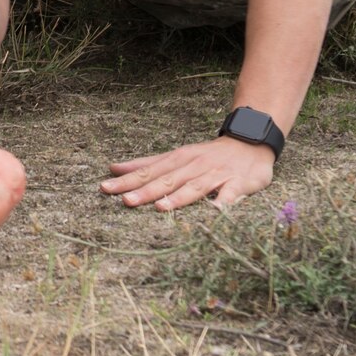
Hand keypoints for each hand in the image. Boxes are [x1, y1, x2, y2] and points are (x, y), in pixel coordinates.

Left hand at [99, 135, 275, 211]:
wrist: (250, 143)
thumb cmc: (207, 155)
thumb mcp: (176, 156)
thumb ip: (147, 164)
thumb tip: (114, 168)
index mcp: (178, 160)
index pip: (149, 171)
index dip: (128, 180)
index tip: (105, 188)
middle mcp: (193, 166)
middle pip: (167, 180)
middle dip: (146, 190)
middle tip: (125, 201)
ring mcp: (215, 175)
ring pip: (194, 187)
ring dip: (177, 197)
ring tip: (161, 207)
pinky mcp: (238, 183)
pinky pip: (231, 194)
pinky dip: (223, 203)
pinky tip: (215, 212)